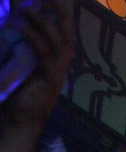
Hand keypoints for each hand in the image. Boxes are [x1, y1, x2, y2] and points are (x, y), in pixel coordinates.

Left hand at [2, 0, 74, 125]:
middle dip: (59, 8)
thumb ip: (24, 47)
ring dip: (42, 20)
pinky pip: (45, 52)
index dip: (58, 10)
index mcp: (58, 57)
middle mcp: (63, 62)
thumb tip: (12, 23)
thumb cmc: (20, 93)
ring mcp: (58, 70)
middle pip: (67, 29)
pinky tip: (21, 28)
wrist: (22, 121)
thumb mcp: (23, 64)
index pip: (64, 28)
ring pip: (58, 38)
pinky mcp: (50, 78)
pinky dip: (33, 37)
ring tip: (25, 10)